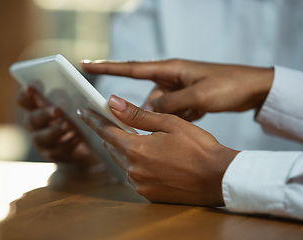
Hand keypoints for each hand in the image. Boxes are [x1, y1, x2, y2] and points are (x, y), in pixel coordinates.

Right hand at [17, 86, 101, 169]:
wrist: (86, 143)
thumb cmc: (75, 116)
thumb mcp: (72, 105)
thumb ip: (67, 97)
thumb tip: (72, 89)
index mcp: (36, 108)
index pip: (24, 101)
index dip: (25, 94)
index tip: (30, 87)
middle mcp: (34, 126)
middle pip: (32, 119)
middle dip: (44, 114)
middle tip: (58, 110)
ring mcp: (41, 142)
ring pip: (41, 138)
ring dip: (55, 131)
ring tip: (69, 125)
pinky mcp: (52, 155)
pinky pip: (57, 151)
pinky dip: (67, 144)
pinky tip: (77, 137)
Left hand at [78, 95, 239, 205]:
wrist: (219, 178)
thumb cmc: (199, 148)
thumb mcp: (169, 123)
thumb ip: (137, 114)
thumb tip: (113, 102)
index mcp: (136, 149)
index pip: (106, 131)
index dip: (93, 120)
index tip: (83, 112)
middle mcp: (134, 170)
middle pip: (112, 148)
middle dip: (110, 134)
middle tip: (111, 122)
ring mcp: (141, 185)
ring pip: (123, 163)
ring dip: (124, 150)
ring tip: (134, 139)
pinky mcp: (149, 195)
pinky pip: (134, 176)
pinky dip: (135, 165)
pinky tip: (148, 158)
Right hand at [81, 59, 273, 120]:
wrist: (254, 88)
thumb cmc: (228, 85)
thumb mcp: (198, 96)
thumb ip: (169, 103)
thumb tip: (146, 111)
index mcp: (170, 68)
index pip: (131, 67)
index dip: (106, 67)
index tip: (85, 65)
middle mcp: (170, 77)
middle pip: (148, 97)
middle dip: (151, 111)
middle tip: (167, 118)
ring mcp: (178, 89)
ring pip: (161, 108)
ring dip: (170, 118)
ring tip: (191, 115)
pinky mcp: (186, 100)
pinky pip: (173, 113)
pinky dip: (181, 119)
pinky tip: (196, 117)